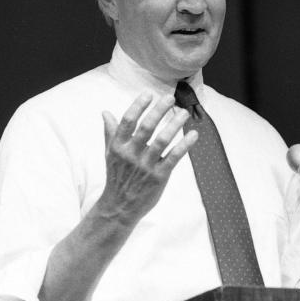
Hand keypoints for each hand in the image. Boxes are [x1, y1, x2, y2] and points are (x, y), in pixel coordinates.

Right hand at [96, 93, 197, 224]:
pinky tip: (193, 134)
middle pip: (146, 127)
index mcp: (118, 146)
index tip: (149, 94)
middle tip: (170, 97)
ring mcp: (145, 166)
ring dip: (175, 125)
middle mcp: (131, 154)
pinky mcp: (159, 176)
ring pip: (162, 140)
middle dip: (159, 110)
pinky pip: (174, 157)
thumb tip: (105, 112)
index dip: (138, 106)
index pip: (127, 121)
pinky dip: (184, 145)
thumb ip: (110, 132)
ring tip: (184, 112)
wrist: (119, 207)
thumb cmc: (117, 177)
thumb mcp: (110, 154)